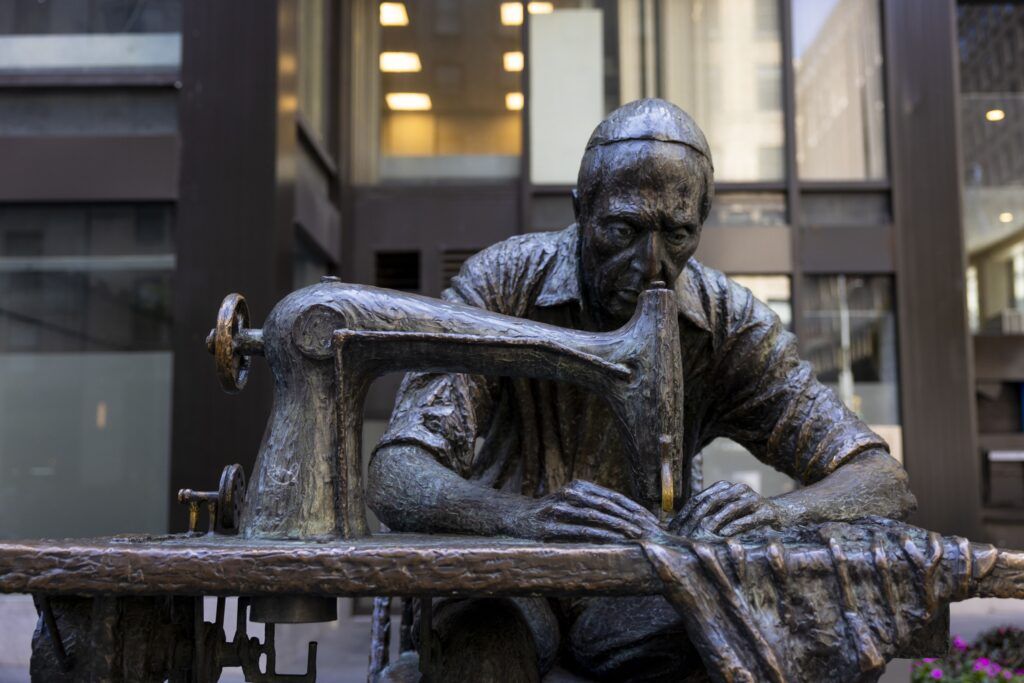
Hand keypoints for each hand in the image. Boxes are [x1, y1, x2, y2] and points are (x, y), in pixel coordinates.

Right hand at [508, 480, 661, 543]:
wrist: (515, 518)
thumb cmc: (551, 515)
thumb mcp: (573, 505)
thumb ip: (595, 508)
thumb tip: (630, 522)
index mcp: (580, 487)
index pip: (614, 496)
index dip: (634, 508)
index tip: (652, 521)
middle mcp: (570, 493)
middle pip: (607, 505)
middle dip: (631, 518)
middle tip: (649, 531)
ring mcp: (559, 508)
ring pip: (594, 516)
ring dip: (617, 526)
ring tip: (635, 536)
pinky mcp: (549, 525)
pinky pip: (578, 530)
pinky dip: (597, 535)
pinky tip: (611, 542)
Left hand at [667, 481, 786, 537]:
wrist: (778, 513)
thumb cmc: (745, 515)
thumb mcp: (724, 512)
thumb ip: (707, 514)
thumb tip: (679, 527)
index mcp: (724, 487)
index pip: (700, 498)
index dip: (686, 512)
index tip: (675, 528)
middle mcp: (737, 489)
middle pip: (713, 500)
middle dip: (699, 516)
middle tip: (688, 530)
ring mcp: (753, 498)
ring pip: (731, 507)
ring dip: (717, 520)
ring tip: (706, 531)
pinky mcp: (766, 511)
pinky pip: (750, 517)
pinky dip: (736, 525)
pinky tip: (726, 533)